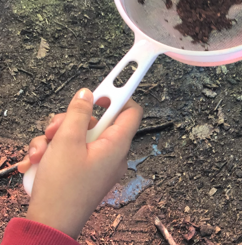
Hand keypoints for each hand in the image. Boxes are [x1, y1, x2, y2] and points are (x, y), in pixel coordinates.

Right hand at [18, 88, 142, 238]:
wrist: (49, 226)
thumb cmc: (62, 190)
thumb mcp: (67, 142)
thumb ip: (79, 113)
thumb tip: (87, 94)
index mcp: (117, 144)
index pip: (132, 110)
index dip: (119, 95)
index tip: (105, 86)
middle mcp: (112, 153)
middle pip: (98, 121)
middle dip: (72, 120)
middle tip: (55, 128)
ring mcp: (99, 163)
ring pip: (81, 135)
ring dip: (57, 137)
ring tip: (42, 151)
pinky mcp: (85, 171)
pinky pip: (74, 151)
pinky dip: (56, 152)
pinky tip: (39, 161)